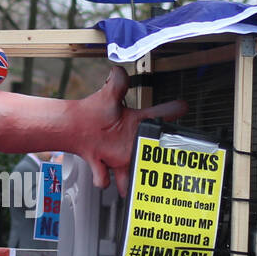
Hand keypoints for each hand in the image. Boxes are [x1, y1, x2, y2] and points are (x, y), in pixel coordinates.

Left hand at [76, 67, 186, 195]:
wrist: (74, 126)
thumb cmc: (94, 112)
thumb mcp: (108, 96)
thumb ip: (117, 84)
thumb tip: (119, 70)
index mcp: (138, 122)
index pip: (160, 116)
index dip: (172, 111)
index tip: (182, 106)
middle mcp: (132, 141)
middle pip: (151, 152)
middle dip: (158, 160)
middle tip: (162, 160)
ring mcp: (118, 155)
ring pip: (131, 171)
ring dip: (131, 179)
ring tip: (133, 185)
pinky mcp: (103, 164)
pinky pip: (104, 176)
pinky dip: (103, 178)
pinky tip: (102, 178)